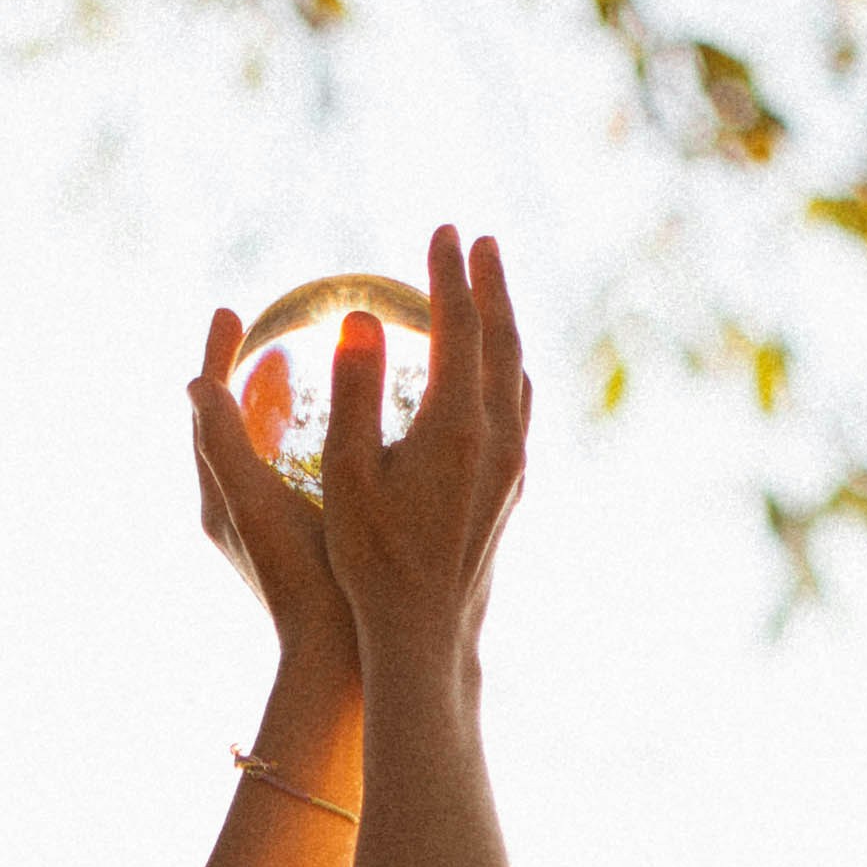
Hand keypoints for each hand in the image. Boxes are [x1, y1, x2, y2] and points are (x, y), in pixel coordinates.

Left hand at [186, 305, 356, 675]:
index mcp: (220, 498)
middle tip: (265, 336)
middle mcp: (235, 514)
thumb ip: (225, 443)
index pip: (207, 411)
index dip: (216, 358)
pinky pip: (299, 479)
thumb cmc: (301, 580)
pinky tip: (353, 438)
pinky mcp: (299, 549)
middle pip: (231, 428)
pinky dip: (311, 447)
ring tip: (301, 375)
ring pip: (266, 454)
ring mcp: (267, 533)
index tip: (230, 310)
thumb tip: (194, 385)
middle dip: (242, 378)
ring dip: (277, 411)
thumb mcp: (258, 502)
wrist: (334, 662)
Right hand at [320, 228, 528, 654]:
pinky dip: (507, 373)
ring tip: (491, 297)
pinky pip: (518, 412)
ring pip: (518, 375)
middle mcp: (498, 438)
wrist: (426, 634)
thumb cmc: (372, 558)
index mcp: (457, 424)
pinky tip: (497, 379)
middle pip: (503, 340)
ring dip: (505, 328)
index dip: (447, 273)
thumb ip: (355, 391)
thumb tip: (361, 319)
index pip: (458, 325)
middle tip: (480, 243)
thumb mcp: (347, 472)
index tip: (441, 232)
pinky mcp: (512, 492)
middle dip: (490, 285)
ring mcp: (512, 467)